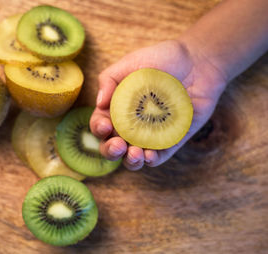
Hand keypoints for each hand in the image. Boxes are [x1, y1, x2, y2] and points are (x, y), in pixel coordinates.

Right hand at [90, 40, 227, 169]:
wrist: (197, 61)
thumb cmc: (161, 59)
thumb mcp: (129, 63)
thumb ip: (109, 80)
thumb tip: (99, 103)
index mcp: (117, 109)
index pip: (100, 125)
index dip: (98, 129)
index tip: (105, 125)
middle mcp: (131, 125)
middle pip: (113, 147)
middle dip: (111, 151)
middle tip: (118, 145)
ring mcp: (151, 135)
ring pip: (134, 157)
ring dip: (130, 161)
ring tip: (134, 154)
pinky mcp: (172, 140)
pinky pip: (159, 157)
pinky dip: (152, 160)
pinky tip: (149, 156)